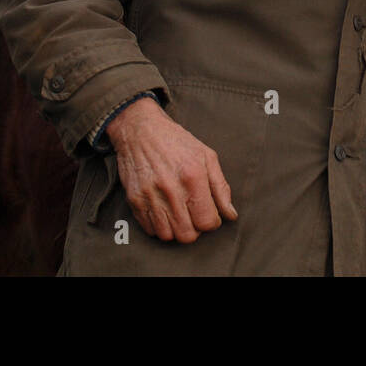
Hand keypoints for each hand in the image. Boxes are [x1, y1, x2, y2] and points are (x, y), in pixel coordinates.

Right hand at [104, 97, 238, 242]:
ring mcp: (150, 195)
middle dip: (195, 229)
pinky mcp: (134, 200)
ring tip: (178, 213)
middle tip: (194, 214)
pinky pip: (150, 229)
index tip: (209, 213)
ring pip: (167, 236)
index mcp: (193, 177)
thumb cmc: (177, 141)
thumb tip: (231, 214)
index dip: (212, 222)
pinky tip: (164, 210)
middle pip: (187, 235)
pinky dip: (159, 226)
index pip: (207, 222)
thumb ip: (221, 187)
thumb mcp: (206, 156)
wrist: (140, 129)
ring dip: (176, 229)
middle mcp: (171, 189)